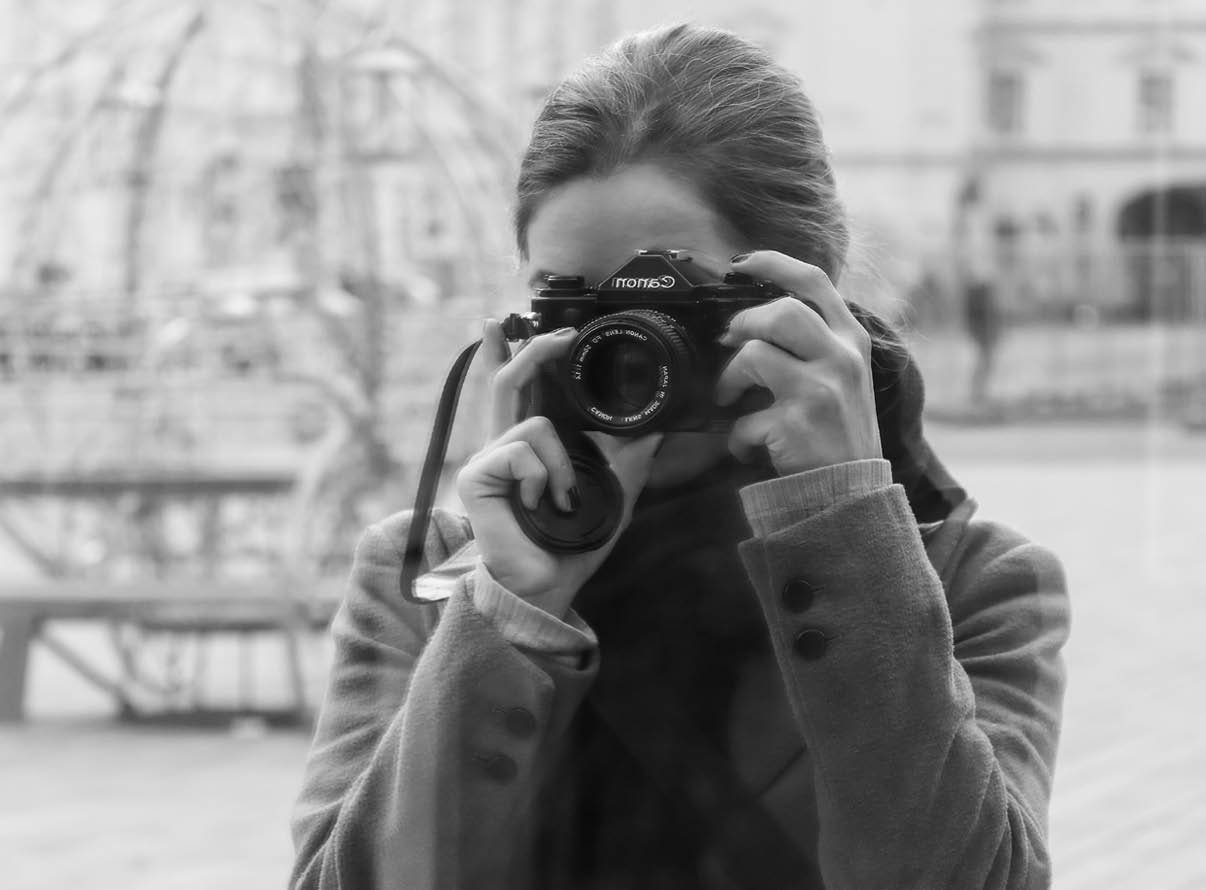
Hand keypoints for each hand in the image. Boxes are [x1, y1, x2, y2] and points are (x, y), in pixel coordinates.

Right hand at [456, 320, 662, 617]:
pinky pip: (524, 450)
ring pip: (535, 422)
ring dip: (562, 464)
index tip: (513, 325)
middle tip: (558, 336)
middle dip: (530, 351)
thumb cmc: (572, 543)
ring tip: (562, 498)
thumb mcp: (613, 489)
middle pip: (507, 382)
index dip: (511, 354)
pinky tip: (541, 505)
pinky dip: (545, 477)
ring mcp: (487, 460)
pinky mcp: (478, 476)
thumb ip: (629, 454)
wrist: (549, 584)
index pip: (516, 391)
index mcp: (528, 447)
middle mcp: (503, 447)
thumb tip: (658, 424)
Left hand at [716, 251, 882, 475]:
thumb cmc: (838, 433)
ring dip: (729, 379)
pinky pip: (743, 419)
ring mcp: (820, 391)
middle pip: (779, 312)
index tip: (741, 263)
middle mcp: (841, 359)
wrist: (853, 495)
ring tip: (730, 398)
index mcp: (852, 341)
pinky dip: (737, 437)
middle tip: (729, 344)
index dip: (773, 263)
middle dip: (742, 324)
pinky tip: (749, 447)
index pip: (814, 282)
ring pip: (753, 355)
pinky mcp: (797, 425)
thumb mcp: (842, 377)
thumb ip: (814, 344)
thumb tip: (755, 320)